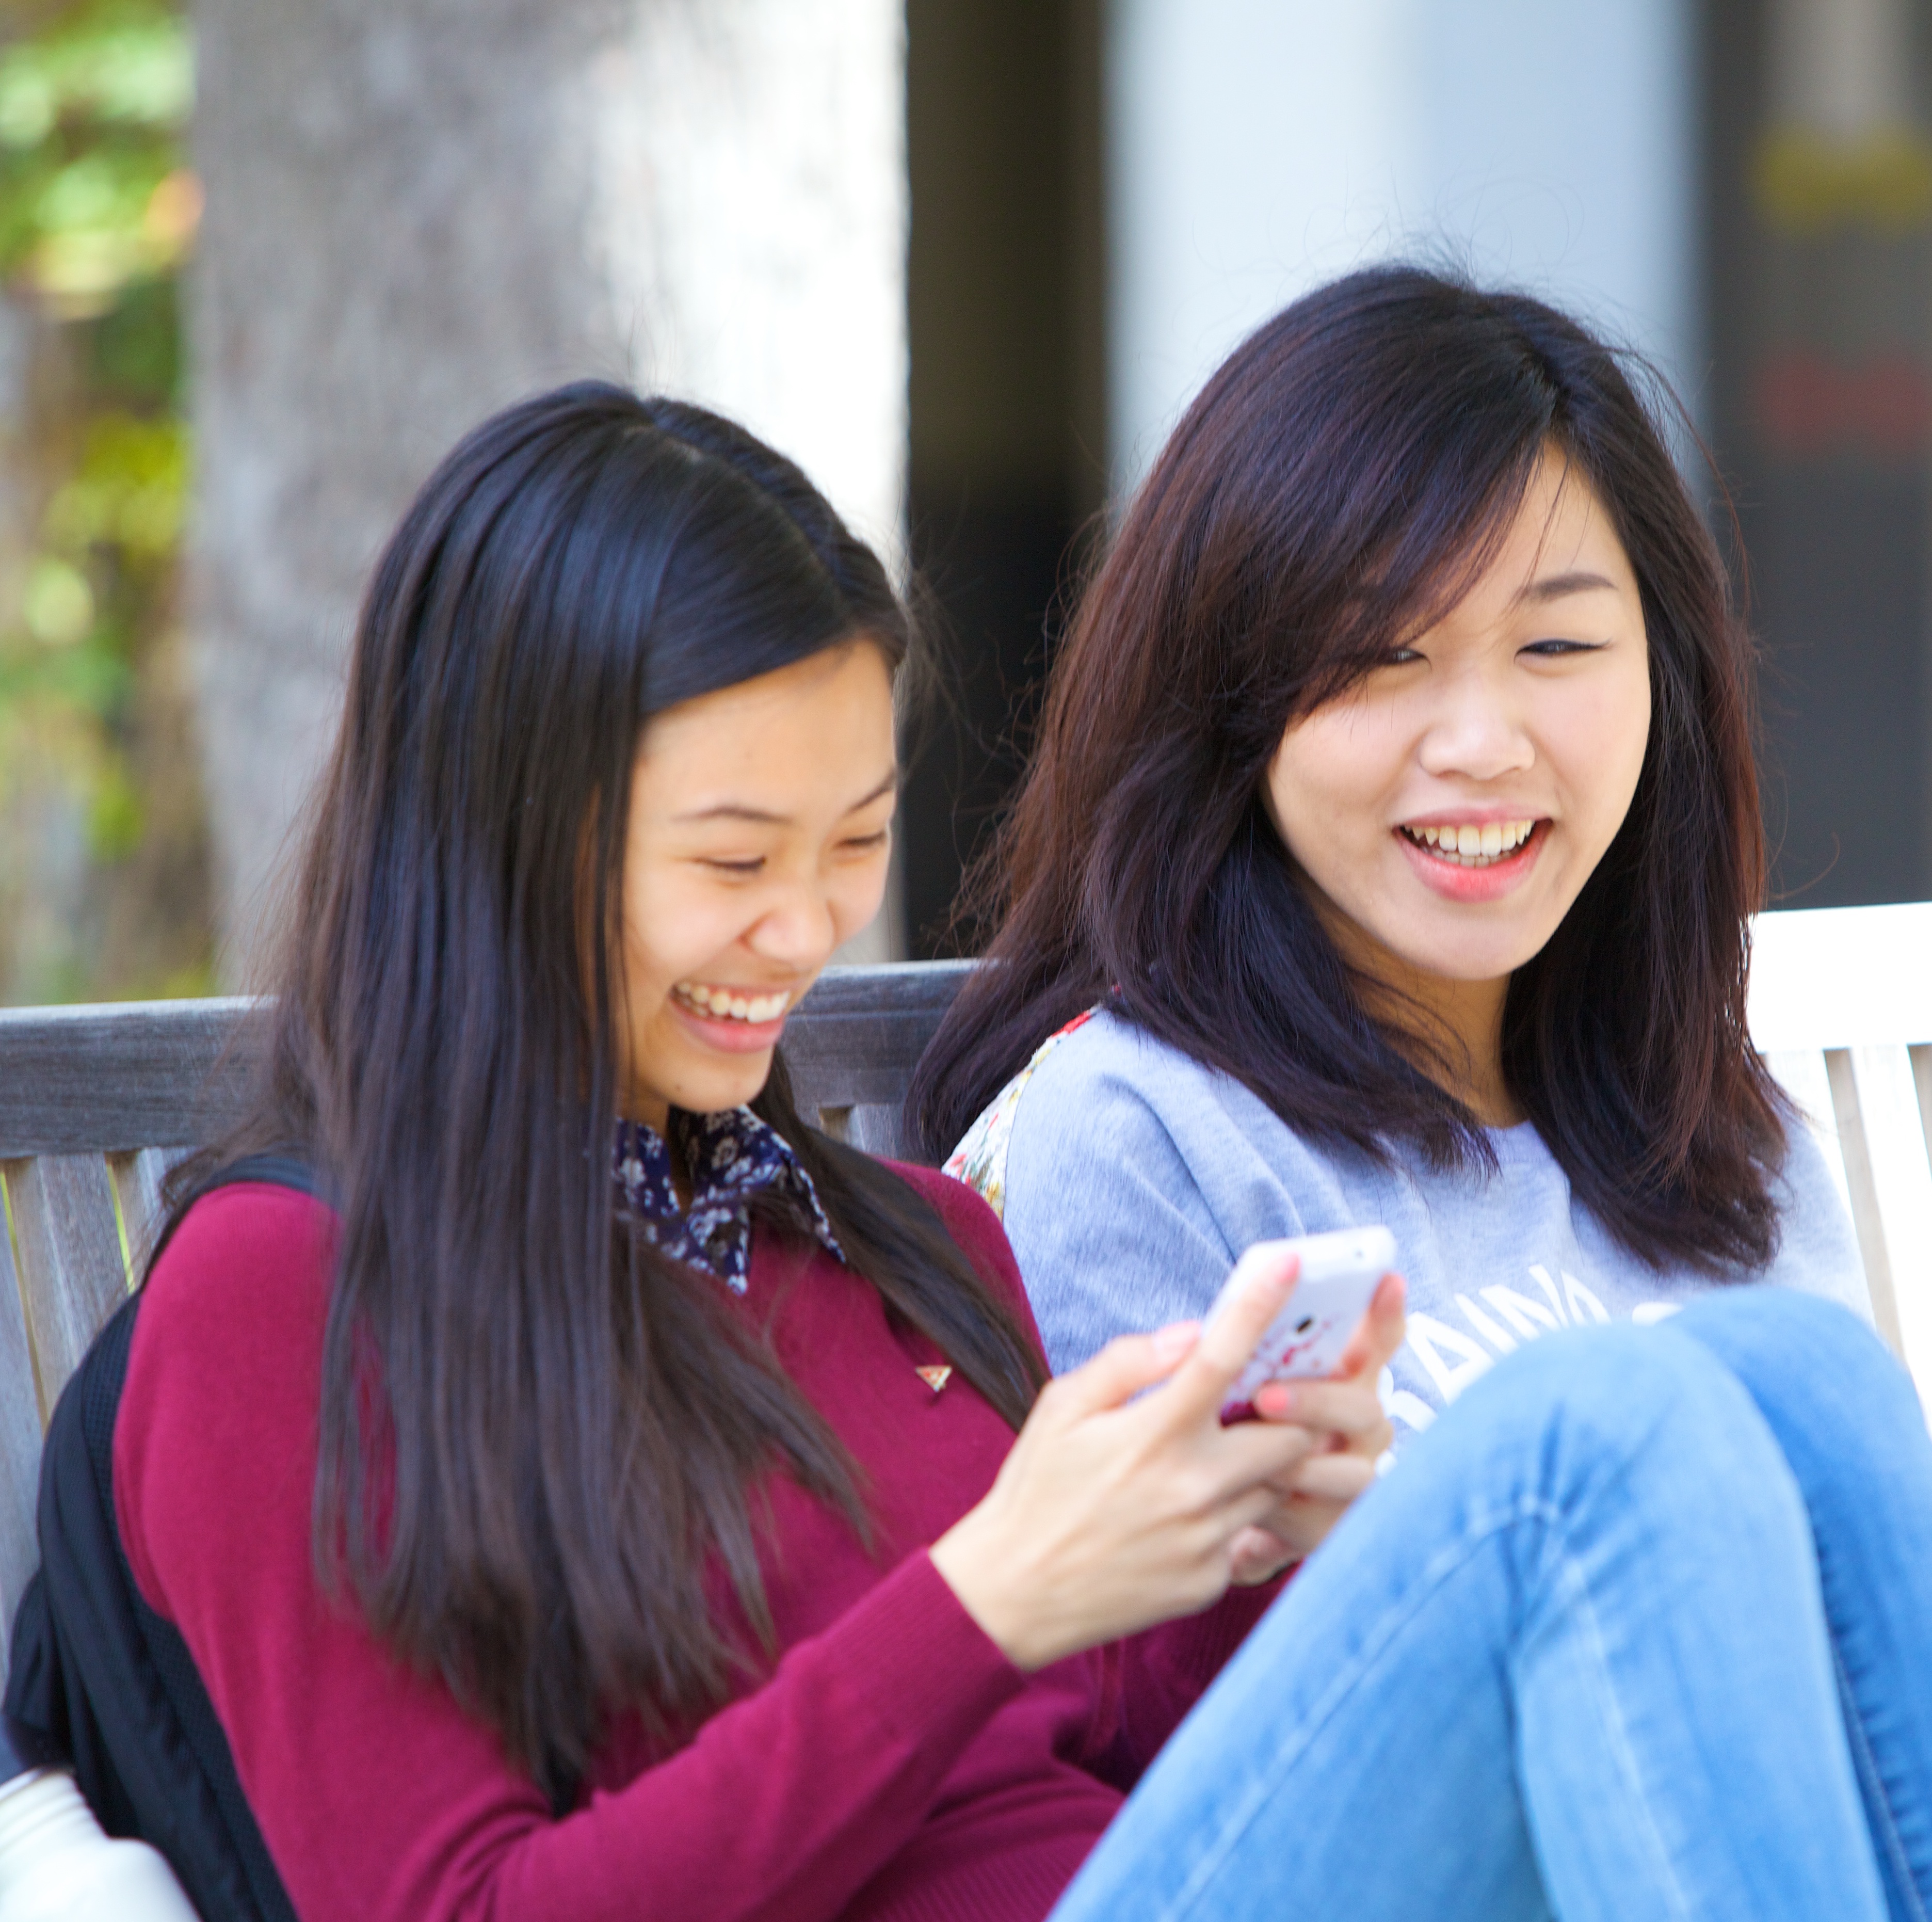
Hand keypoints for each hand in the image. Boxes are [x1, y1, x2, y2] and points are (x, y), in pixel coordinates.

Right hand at [930, 1248, 1326, 1671]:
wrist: (1015, 1593)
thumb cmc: (1036, 1488)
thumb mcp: (1062, 1408)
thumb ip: (1130, 1362)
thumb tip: (1191, 1333)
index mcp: (1155, 1433)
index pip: (1221, 1355)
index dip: (1259, 1302)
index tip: (1288, 1261)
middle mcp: (1192, 1486)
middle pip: (1289, 1434)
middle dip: (1286, 1414)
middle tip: (1257, 1405)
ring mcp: (1207, 1539)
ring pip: (1277, 1485)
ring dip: (1261, 1466)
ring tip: (1210, 1461)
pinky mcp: (1211, 1580)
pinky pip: (1247, 1533)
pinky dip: (1231, 1515)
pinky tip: (1182, 1516)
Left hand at [1224, 1272, 1405, 1583]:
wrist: (1215, 1514)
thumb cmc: (1225, 1429)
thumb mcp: (1228, 1386)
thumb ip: (1230, 1357)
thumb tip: (1200, 1332)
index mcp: (1338, 1378)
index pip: (1374, 1340)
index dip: (1385, 1312)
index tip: (1386, 1279)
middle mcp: (1358, 1426)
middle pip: (1362, 1406)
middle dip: (1317, 1399)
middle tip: (1265, 1396)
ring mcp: (1352, 1477)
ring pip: (1353, 1474)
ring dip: (1305, 1466)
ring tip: (1259, 1465)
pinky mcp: (1331, 1529)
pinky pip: (1320, 1523)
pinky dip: (1287, 1513)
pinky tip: (1252, 1510)